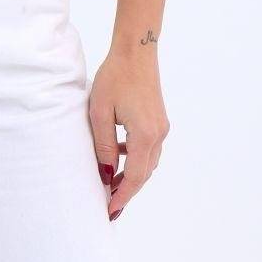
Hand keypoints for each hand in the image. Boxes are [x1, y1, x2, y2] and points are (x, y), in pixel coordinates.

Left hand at [88, 47, 169, 221]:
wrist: (136, 51)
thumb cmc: (115, 77)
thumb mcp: (101, 112)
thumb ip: (105, 146)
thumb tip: (107, 173)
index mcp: (145, 135)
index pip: (135, 177)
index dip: (123, 196)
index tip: (110, 211)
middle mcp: (158, 134)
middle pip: (145, 173)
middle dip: (127, 190)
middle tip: (110, 205)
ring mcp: (161, 126)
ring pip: (148, 162)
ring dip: (132, 174)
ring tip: (111, 184)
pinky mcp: (159, 119)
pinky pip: (148, 148)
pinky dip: (135, 158)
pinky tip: (119, 153)